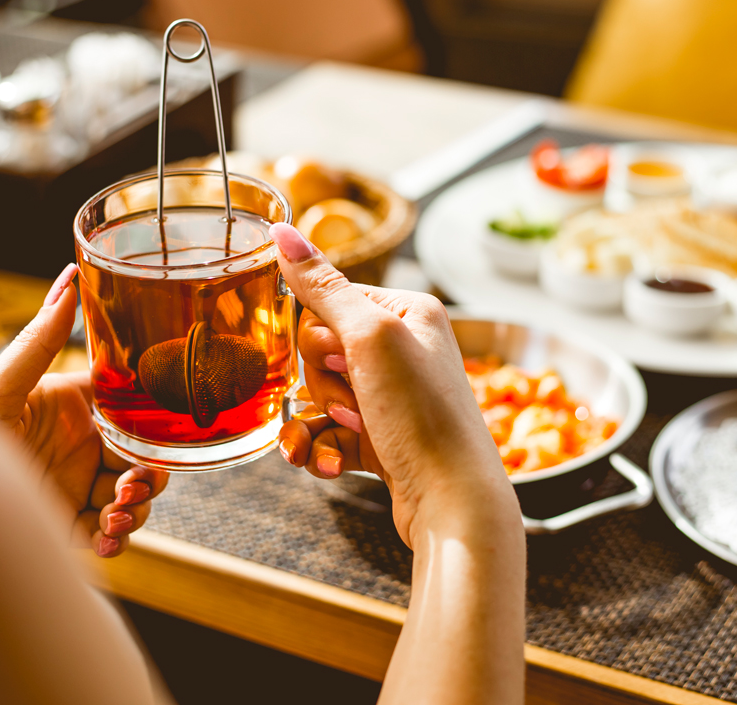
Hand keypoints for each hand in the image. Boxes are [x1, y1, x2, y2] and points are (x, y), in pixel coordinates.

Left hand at [0, 263, 168, 557]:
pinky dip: (117, 539)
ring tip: (116, 516)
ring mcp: (73, 488)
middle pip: (140, 458)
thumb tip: (69, 279)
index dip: (151, 424)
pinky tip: (106, 538)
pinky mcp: (63, 527)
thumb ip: (39, 340)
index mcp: (69, 408)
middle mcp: (78, 447)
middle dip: (149, 476)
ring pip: (131, 498)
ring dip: (137, 509)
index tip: (157, 436)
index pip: (129, 410)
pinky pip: (107, 534)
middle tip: (133, 488)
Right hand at [270, 224, 518, 546]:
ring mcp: (390, 397)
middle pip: (317, 350)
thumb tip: (282, 231)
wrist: (453, 505)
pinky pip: (325, 433)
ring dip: (319, 421)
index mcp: (409, 312)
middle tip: (356, 403)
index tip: (342, 360)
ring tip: (350, 438)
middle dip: (323, 384)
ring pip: (316, 394)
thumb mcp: (371, 338)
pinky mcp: (378, 439)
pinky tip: (332, 467)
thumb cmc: (424, 417)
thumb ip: (322, 287)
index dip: (321, 337)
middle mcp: (403, 350)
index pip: (329, 301)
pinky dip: (320, 450)